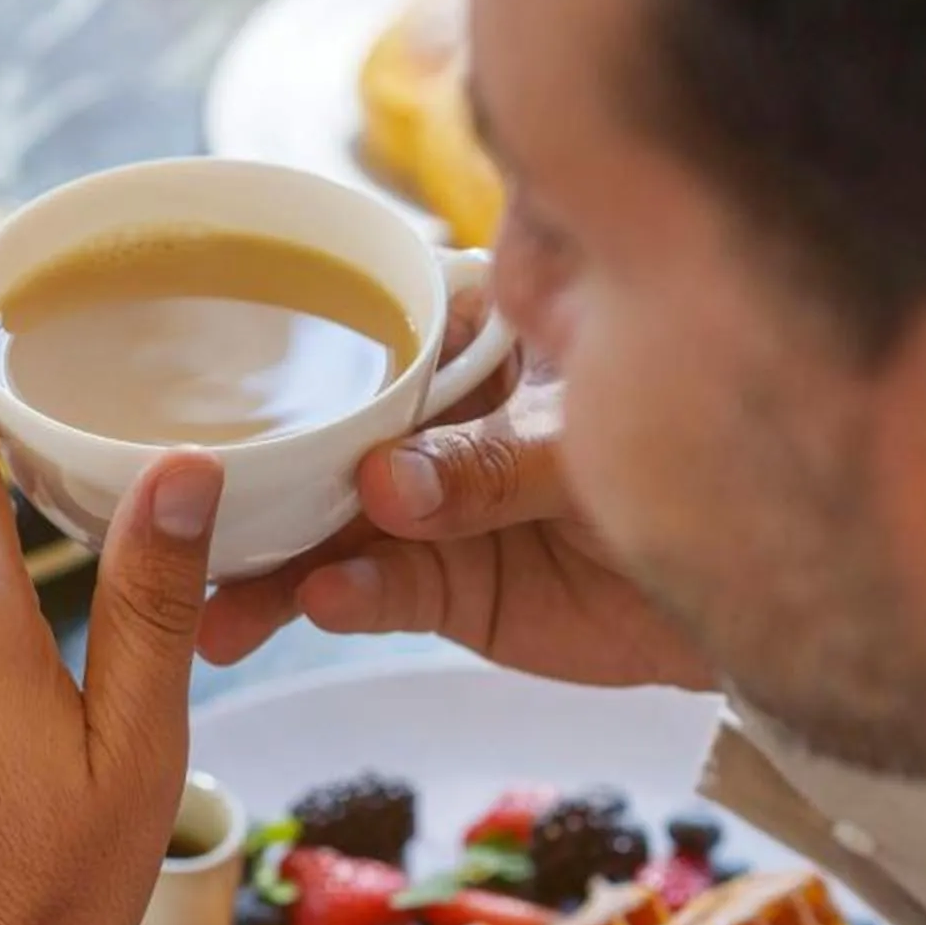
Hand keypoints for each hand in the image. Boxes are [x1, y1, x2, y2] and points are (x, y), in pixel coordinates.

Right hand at [197, 354, 715, 691]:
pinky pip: (372, 592)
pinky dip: (339, 603)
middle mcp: (428, 414)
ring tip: (222, 607)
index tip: (206, 372)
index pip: (358, 316)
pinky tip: (311, 607)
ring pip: (326, 528)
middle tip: (184, 519)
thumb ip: (488, 465)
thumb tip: (385, 483)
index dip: (282, 340)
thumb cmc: (688, 465)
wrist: (742, 595)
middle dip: (249, 482)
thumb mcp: (583, 450)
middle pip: (316, 437)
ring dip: (269, 568)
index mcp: (467, 332)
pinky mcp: (437, 585)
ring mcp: (424, 504)